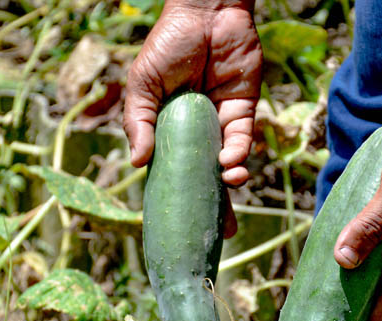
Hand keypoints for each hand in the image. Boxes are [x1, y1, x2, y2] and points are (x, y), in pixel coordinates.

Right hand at [123, 0, 261, 237]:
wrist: (207, 12)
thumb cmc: (168, 44)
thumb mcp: (142, 84)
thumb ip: (138, 121)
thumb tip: (137, 163)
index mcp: (167, 130)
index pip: (172, 171)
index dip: (176, 197)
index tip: (177, 225)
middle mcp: (196, 133)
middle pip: (204, 177)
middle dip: (214, 207)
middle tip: (220, 236)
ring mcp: (220, 124)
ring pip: (227, 166)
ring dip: (229, 183)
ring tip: (227, 188)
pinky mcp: (244, 112)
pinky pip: (242, 141)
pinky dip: (238, 156)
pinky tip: (231, 165)